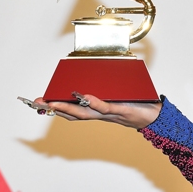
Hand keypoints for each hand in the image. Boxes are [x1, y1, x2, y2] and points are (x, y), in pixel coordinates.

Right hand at [20, 92, 161, 129]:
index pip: (71, 109)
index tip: (38, 101)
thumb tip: (87, 75)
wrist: (153, 116)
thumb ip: (101, 89)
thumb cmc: (134, 104)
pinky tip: (86, 96)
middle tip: (38, 103)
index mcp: (95, 109)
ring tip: (53, 103)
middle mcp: (99, 113)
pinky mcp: (121, 111)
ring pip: (85, 112)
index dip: (54, 106)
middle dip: (54, 108)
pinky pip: (106, 107)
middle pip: (73, 112)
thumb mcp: (114, 95)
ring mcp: (109, 113)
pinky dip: (95, 102)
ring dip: (68, 108)